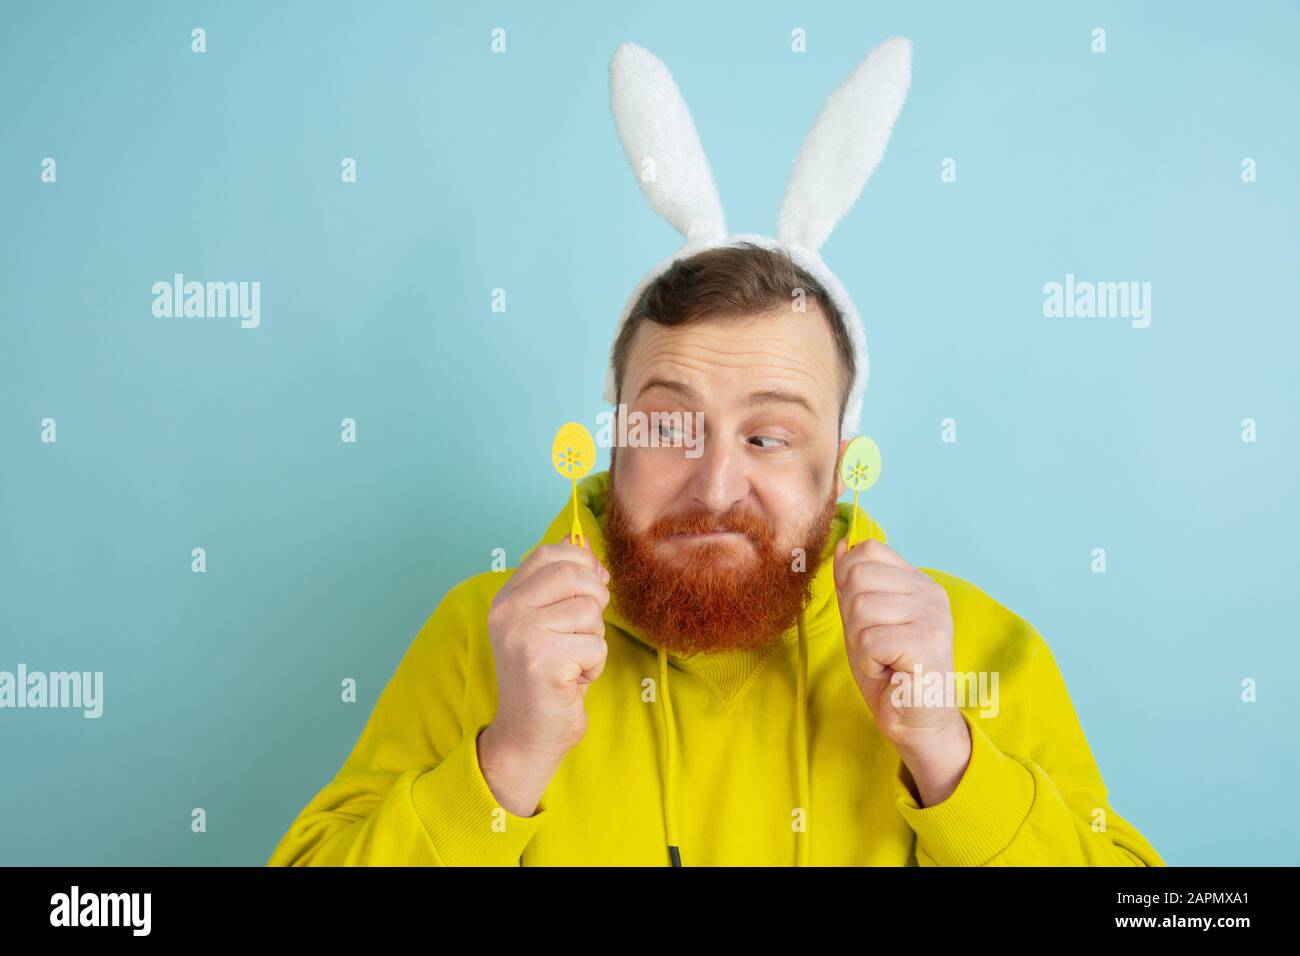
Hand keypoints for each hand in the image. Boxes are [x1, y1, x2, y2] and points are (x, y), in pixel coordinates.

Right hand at [479, 533, 609, 814]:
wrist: (528, 733)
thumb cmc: (546, 676)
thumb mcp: (545, 622)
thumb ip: (557, 587)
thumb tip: (584, 547)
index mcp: (506, 598)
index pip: (548, 554)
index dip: (581, 562)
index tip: (593, 585)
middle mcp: (507, 612)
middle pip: (574, 575)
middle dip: (595, 600)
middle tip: (586, 629)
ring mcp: (522, 635)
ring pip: (590, 611)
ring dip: (594, 638)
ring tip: (574, 659)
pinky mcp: (543, 661)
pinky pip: (595, 644)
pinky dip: (595, 665)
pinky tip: (574, 679)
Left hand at [832, 537, 970, 803]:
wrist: (914, 720)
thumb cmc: (889, 670)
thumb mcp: (863, 620)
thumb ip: (853, 583)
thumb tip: (843, 542)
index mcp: (918, 581)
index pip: (868, 551)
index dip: (849, 582)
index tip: (865, 619)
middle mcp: (930, 593)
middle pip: (858, 578)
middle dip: (852, 618)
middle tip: (875, 646)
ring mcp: (932, 616)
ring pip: (860, 608)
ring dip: (860, 644)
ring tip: (882, 660)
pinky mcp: (927, 644)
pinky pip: (868, 640)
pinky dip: (867, 662)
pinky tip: (888, 672)